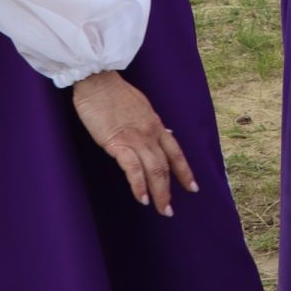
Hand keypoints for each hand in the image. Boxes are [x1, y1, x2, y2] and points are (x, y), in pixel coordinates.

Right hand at [72, 71, 198, 215]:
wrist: (98, 80)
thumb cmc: (113, 93)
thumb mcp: (140, 107)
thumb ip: (149, 122)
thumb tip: (161, 132)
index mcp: (156, 125)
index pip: (175, 152)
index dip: (185, 171)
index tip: (192, 187)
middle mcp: (151, 133)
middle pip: (166, 166)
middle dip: (171, 189)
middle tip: (171, 209)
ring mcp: (137, 139)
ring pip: (155, 170)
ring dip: (159, 192)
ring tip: (162, 209)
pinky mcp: (119, 143)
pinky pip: (133, 169)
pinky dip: (139, 186)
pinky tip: (142, 198)